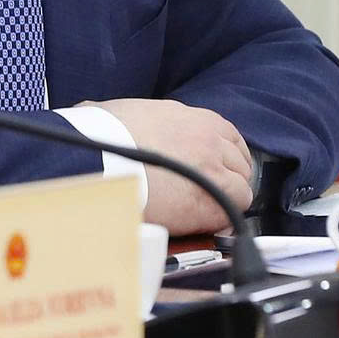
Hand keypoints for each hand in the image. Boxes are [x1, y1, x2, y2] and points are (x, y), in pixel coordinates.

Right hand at [88, 98, 253, 233]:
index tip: (215, 170)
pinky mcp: (211, 197)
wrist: (97, 160)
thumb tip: (101, 113)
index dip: (222, 158)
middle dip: (228, 179)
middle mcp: (209, 138)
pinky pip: (233, 211)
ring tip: (205, 212)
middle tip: (209, 194)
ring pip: (242, 187)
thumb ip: (135, 117)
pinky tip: (204, 225)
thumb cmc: (99, 137)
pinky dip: (222, 219)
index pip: (228, 137)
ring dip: (227, 199)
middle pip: (240, 162)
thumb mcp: (124, 112)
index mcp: (192, 117)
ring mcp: (214, 167)